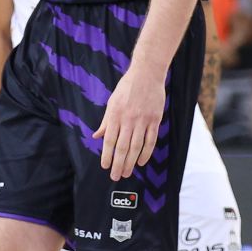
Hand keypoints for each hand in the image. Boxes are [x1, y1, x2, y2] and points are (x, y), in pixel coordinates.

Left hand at [95, 67, 164, 181]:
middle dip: (118, 164)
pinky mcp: (154, 120)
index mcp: (115, 115)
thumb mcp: (112, 102)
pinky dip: (146, 153)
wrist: (146, 74)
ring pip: (136, 147)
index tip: (105, 166)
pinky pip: (150, 140)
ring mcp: (142, 120)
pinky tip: (141, 161)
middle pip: (122, 147)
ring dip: (131, 162)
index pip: (109, 140)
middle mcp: (128, 120)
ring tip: (127, 172)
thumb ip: (106, 121)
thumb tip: (96, 136)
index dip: (107, 155)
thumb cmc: (127, 88)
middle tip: (116, 176)